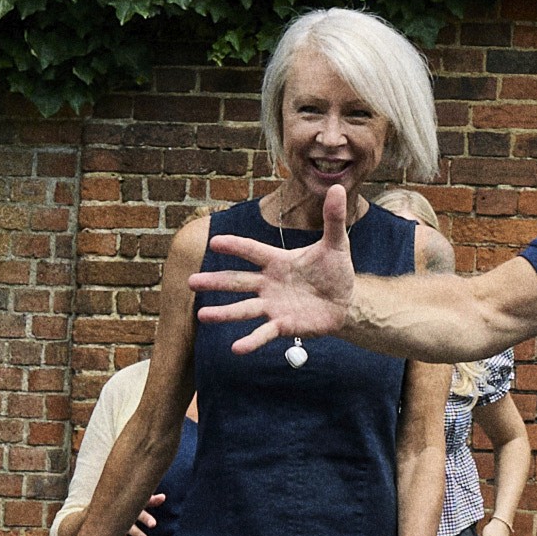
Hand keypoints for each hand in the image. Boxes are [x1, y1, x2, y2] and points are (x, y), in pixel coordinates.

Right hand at [193, 183, 364, 353]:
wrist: (345, 301)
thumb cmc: (335, 270)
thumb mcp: (336, 243)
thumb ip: (333, 218)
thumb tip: (336, 186)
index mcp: (277, 261)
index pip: (252, 251)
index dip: (235, 246)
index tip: (214, 241)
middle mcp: (269, 283)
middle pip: (238, 281)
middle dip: (215, 281)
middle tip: (191, 282)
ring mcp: (273, 305)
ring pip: (244, 308)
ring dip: (224, 312)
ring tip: (202, 315)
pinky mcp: (282, 325)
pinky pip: (264, 333)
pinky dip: (251, 341)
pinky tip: (236, 349)